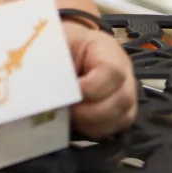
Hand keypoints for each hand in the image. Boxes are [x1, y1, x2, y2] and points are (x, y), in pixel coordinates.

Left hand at [63, 21, 137, 139]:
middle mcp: (123, 71)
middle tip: (65, 109)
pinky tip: (76, 121)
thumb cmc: (59, 43)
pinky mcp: (121, 111)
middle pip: (122, 98)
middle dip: (89, 111)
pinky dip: (93, 129)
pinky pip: (115, 128)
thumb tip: (46, 85)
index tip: (69, 93)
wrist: (64, 49)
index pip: (112, 71)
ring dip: (91, 122)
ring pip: (121, 117)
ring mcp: (125, 92)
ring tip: (69, 115)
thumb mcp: (55, 43)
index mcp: (107, 49)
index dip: (91, 87)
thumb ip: (53, 60)